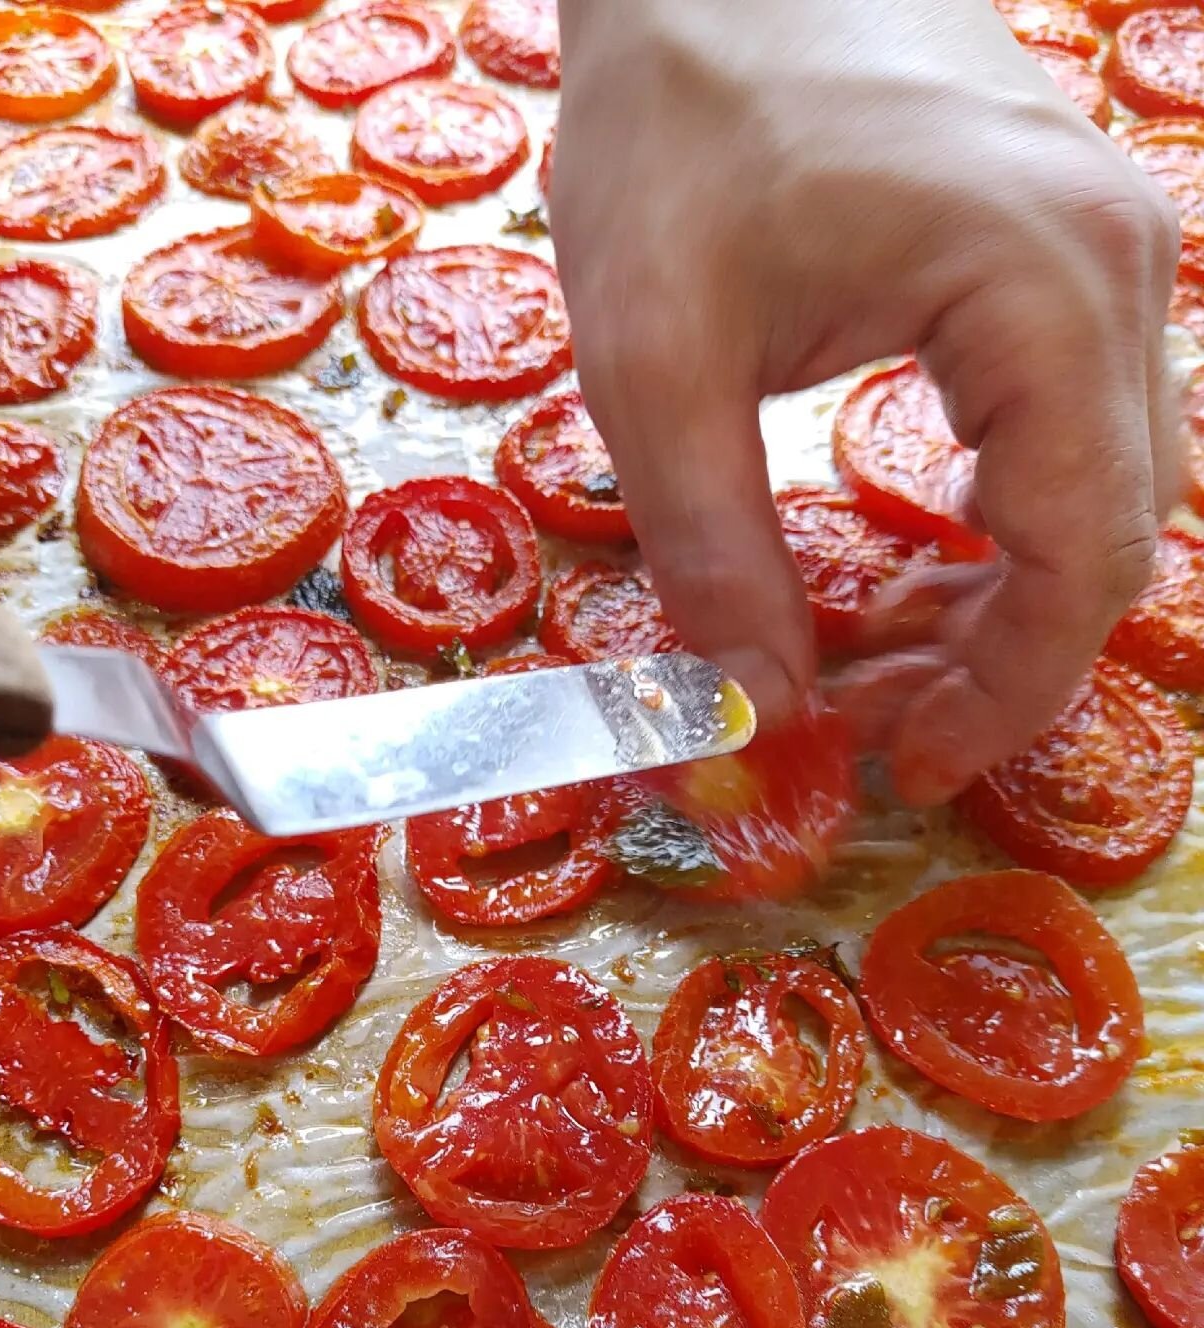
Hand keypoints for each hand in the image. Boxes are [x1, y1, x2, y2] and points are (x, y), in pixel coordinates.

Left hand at [553, 0, 1178, 803]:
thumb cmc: (673, 118)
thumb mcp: (653, 357)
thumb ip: (713, 549)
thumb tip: (765, 706)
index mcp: (1041, 284)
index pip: (1085, 552)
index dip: (1006, 690)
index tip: (906, 766)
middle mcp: (1114, 263)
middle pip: (1116, 528)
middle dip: (1000, 655)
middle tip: (876, 723)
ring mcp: (1097, 243)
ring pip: (1102, 479)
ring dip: (1002, 590)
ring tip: (884, 654)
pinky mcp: (1050, 242)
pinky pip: (1065, 416)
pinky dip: (999, 513)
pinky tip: (914, 555)